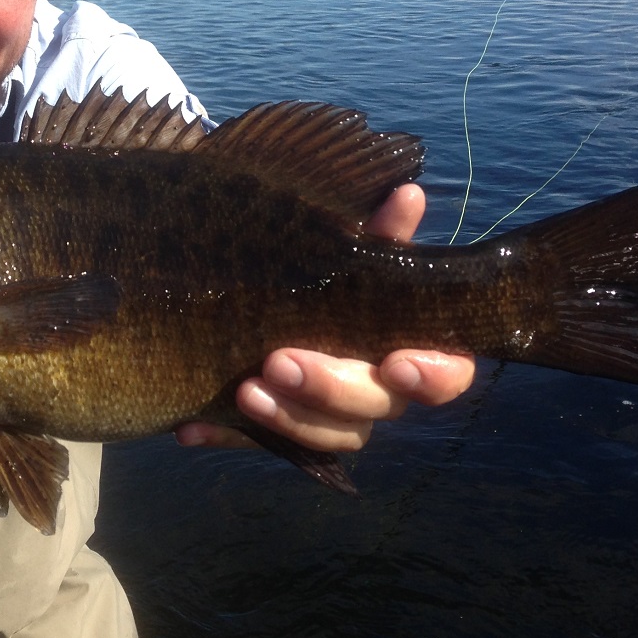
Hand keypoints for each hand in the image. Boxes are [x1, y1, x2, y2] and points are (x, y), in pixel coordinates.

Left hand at [174, 183, 476, 451]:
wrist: (255, 288)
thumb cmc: (321, 266)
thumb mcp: (345, 245)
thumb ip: (379, 231)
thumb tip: (407, 193)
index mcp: (411, 345)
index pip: (447, 375)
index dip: (431, 377)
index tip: (395, 364)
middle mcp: (379, 390)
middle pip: (375, 408)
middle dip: (329, 389)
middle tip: (279, 361)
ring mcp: (332, 418)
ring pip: (326, 437)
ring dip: (286, 418)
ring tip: (243, 390)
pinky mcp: (283, 431)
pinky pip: (258, 443)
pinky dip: (225, 435)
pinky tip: (191, 426)